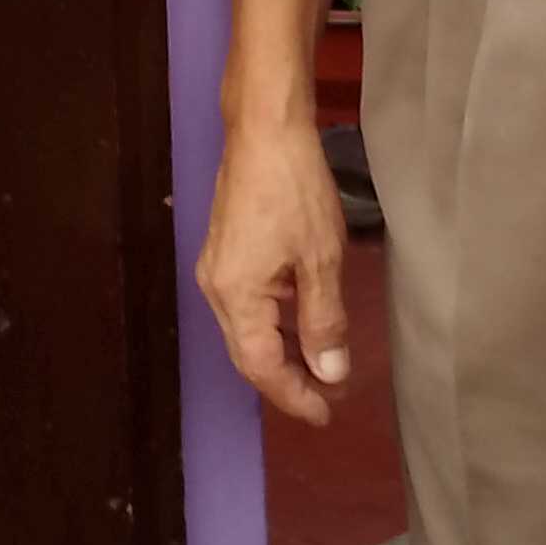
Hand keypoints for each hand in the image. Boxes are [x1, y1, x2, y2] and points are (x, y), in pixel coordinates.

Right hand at [197, 117, 355, 426]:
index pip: (262, 367)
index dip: (294, 395)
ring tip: (322, 369)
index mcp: (235, 296)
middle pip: (249, 354)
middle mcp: (216, 289)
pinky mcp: (226, 253)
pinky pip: (248, 307)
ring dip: (283, 354)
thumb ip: (324, 320)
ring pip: (247, 332)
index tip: (326, 414)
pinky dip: (275, 326)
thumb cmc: (295, 189)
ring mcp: (217, 270)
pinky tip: (302, 326)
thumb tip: (329, 373)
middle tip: (329, 398)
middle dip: (288, 381)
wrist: (264, 129)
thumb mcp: (321, 259)